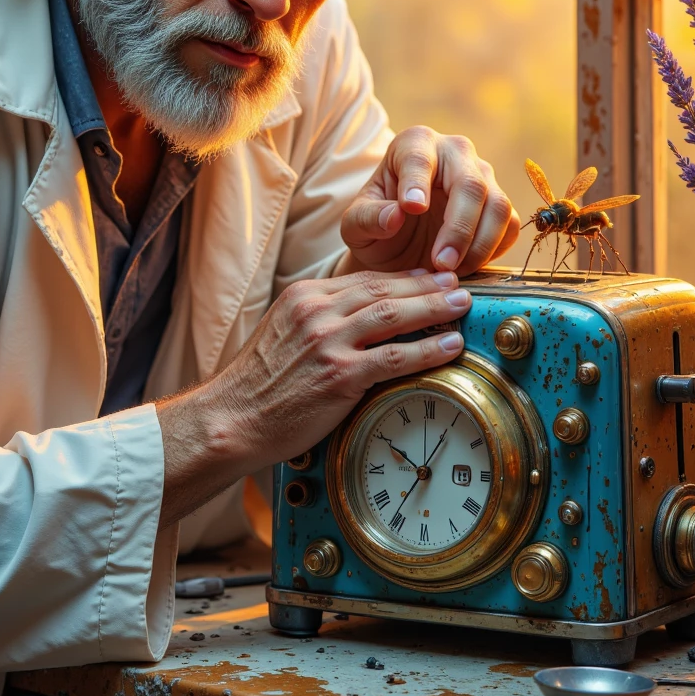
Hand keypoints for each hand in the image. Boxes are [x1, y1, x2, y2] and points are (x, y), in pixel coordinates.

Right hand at [156, 270, 471, 524]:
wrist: (233, 418)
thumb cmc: (258, 384)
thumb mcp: (283, 333)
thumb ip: (319, 319)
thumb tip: (360, 317)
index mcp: (304, 297)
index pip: (364, 279)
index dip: (404, 278)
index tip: (430, 278)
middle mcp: (317, 312)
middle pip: (384, 290)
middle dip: (427, 286)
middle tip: (458, 283)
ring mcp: (328, 342)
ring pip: (394, 316)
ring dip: (435, 308)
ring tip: (461, 306)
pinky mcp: (339, 375)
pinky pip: (395, 358)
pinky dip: (428, 350)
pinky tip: (449, 346)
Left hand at [338, 127, 519, 276]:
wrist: (397, 246)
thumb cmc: (375, 226)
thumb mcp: (355, 226)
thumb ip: (367, 218)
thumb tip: (397, 215)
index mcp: (414, 144)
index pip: (419, 158)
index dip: (417, 182)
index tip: (411, 208)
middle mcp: (455, 153)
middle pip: (470, 184)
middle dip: (458, 229)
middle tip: (440, 264)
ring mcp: (483, 177)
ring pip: (498, 205)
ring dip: (478, 245)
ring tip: (450, 272)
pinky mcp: (499, 207)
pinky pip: (510, 226)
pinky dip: (493, 251)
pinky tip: (466, 268)